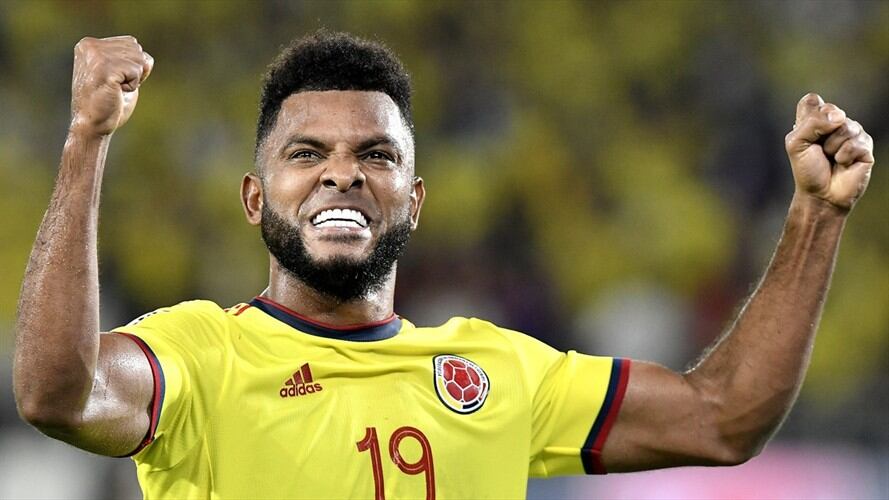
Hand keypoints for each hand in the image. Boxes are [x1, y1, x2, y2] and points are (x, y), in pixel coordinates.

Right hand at [70, 36, 153, 136]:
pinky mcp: (104, 68)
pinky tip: (116, 92)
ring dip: (133, 80)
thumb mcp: (121, 74)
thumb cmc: (109, 103)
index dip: (133, 66)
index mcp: (89, 44)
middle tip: (116, 87)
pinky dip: (133, 86)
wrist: (92, 125)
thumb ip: (131, 59)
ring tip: (115, 89)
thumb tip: (147, 58)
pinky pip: (136, 72)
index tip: (115, 80)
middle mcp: (90, 46)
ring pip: (139, 60)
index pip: (132, 43)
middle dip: (135, 72)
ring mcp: (96, 56)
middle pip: (137, 50)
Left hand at [785, 93, 874, 210]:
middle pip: (830, 110)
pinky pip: (855, 143)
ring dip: (832, 147)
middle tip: (819, 150)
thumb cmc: (807, 169)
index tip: (805, 134)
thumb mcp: (796, 144)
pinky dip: (844, 156)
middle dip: (820, 133)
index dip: (809, 115)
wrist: (821, 194)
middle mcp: (835, 122)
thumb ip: (811, 123)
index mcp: (815, 119)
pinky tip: (843, 164)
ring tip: (831, 158)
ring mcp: (852, 133)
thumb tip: (839, 116)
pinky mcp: (865, 146)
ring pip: (845, 126)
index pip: (813, 100)